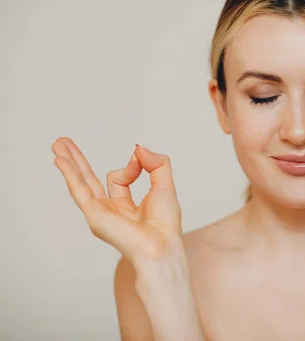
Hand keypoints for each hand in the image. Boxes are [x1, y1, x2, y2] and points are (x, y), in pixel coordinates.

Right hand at [51, 137, 182, 261]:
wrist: (160, 243)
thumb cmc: (165, 223)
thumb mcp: (165, 184)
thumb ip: (156, 162)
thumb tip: (138, 147)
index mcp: (127, 206)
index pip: (120, 176)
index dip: (132, 165)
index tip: (141, 161)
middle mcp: (111, 210)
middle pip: (89, 179)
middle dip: (78, 159)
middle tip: (64, 142)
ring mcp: (100, 212)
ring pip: (81, 181)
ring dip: (70, 161)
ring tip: (56, 143)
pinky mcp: (94, 214)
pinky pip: (79, 189)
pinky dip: (69, 173)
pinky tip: (59, 160)